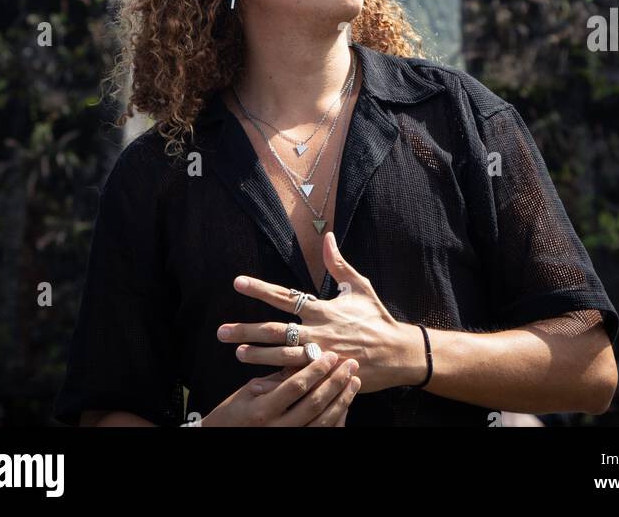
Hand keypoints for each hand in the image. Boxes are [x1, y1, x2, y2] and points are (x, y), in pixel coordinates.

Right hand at [201, 351, 360, 426]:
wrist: (225, 439)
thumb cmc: (233, 413)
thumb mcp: (249, 391)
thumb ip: (276, 378)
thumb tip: (302, 358)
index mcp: (263, 411)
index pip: (296, 387)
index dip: (315, 370)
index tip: (330, 355)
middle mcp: (278, 430)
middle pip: (315, 404)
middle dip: (336, 382)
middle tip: (351, 364)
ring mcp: (289, 440)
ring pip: (324, 422)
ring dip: (342, 400)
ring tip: (354, 381)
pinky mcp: (296, 446)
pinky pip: (323, 434)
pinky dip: (337, 419)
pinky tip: (345, 403)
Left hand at [218, 231, 415, 394]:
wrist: (397, 354)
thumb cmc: (377, 318)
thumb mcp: (360, 286)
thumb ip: (338, 263)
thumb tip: (327, 236)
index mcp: (322, 309)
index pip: (284, 295)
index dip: (260, 289)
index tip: (238, 282)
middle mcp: (317, 331)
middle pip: (274, 329)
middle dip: (246, 329)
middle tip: (222, 331)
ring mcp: (320, 355)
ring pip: (281, 355)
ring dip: (257, 355)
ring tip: (237, 352)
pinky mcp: (324, 375)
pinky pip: (297, 377)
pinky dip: (278, 378)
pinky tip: (260, 382)